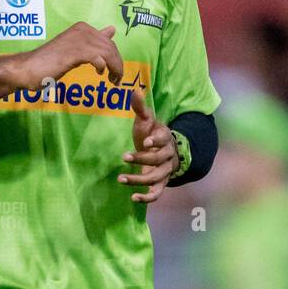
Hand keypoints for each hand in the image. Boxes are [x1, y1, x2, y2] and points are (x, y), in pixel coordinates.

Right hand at [11, 22, 122, 91]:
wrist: (28, 69)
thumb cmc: (49, 62)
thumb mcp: (75, 48)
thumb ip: (93, 40)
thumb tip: (111, 30)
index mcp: (83, 28)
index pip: (108, 41)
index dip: (114, 57)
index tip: (114, 71)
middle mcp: (83, 30)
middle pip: (110, 47)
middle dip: (117, 65)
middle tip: (116, 80)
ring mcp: (79, 40)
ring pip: (108, 53)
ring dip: (114, 68)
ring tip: (112, 80)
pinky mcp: (75, 53)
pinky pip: (99, 58)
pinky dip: (103, 68)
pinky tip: (100, 74)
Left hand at [117, 88, 177, 204]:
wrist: (164, 152)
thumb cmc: (151, 134)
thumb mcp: (146, 121)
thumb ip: (140, 108)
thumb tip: (135, 90)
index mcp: (165, 138)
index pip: (163, 139)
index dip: (156, 141)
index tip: (145, 142)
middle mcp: (167, 156)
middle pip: (157, 160)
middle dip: (141, 159)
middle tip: (124, 157)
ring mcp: (165, 172)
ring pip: (155, 179)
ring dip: (138, 180)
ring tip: (120, 179)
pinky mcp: (160, 184)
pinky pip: (157, 194)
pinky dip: (146, 198)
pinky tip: (133, 198)